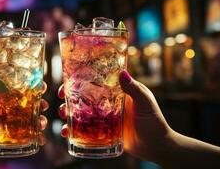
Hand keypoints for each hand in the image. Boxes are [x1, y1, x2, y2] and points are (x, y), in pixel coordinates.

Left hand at [0, 81, 48, 165]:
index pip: (10, 91)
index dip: (25, 87)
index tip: (38, 84)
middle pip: (21, 105)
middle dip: (36, 104)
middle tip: (44, 104)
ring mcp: (0, 126)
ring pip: (23, 122)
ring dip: (36, 121)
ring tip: (42, 123)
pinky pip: (17, 139)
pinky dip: (30, 139)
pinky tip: (40, 140)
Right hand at [58, 70, 173, 161]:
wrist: (157, 146)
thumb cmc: (155, 122)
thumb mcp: (145, 103)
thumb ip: (134, 89)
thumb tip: (122, 72)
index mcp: (117, 92)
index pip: (96, 81)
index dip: (81, 79)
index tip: (69, 80)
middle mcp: (108, 103)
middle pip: (84, 97)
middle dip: (70, 97)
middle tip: (61, 100)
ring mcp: (105, 118)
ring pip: (82, 113)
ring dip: (69, 113)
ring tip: (62, 117)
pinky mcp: (104, 132)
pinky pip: (86, 130)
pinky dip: (75, 131)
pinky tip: (67, 133)